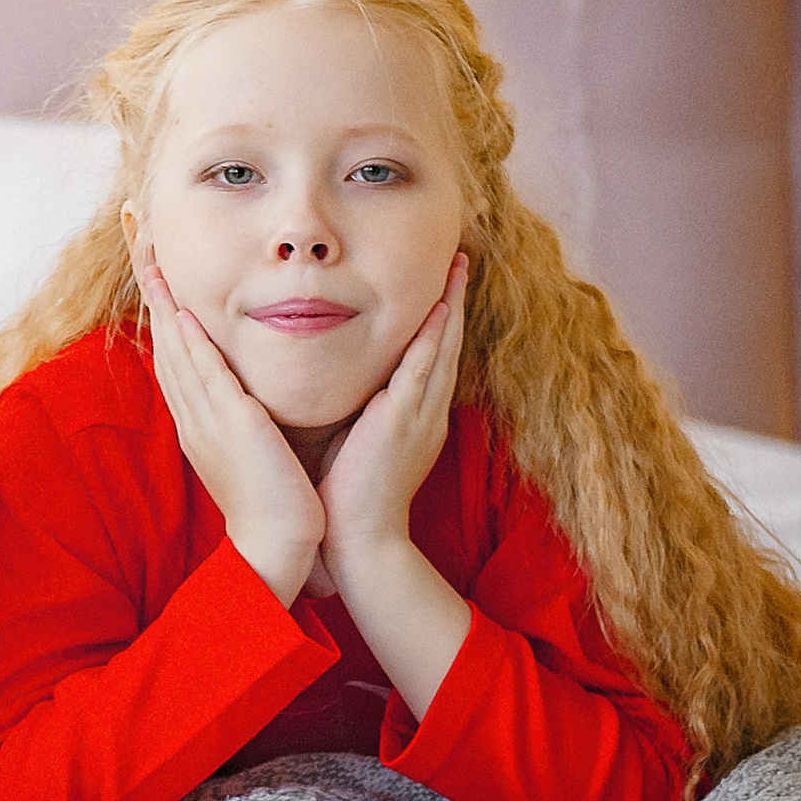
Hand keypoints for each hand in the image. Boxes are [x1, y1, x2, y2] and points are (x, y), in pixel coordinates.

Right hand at [139, 253, 321, 604]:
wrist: (276, 542)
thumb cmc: (272, 498)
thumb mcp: (253, 444)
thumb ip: (245, 413)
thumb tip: (246, 390)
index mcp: (197, 415)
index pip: (173, 347)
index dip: (162, 303)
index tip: (155, 264)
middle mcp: (192, 411)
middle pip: (162, 335)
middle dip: (150, 284)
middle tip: (135, 235)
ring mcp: (205, 417)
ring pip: (175, 346)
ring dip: (161, 300)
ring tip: (149, 254)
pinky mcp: (228, 424)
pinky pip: (203, 374)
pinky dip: (190, 342)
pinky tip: (183, 313)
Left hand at [319, 254, 468, 588]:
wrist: (360, 541)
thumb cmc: (348, 494)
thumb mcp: (356, 438)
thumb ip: (358, 407)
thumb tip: (339, 377)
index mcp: (416, 416)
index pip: (430, 356)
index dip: (439, 318)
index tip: (441, 282)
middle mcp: (426, 412)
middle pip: (445, 344)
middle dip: (453, 300)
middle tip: (461, 259)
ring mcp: (419, 417)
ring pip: (440, 349)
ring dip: (450, 307)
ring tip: (458, 268)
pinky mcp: (403, 423)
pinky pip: (422, 370)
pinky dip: (433, 338)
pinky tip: (438, 309)